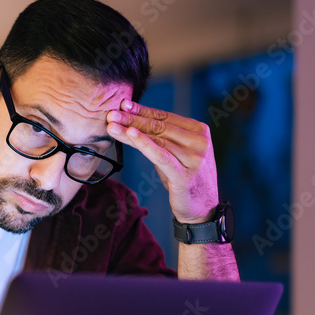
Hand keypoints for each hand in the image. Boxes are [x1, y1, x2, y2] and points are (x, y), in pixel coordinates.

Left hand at [106, 99, 219, 222]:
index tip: (123, 104)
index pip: (165, 117)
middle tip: (111, 113)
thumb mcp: (175, 154)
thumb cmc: (184, 178)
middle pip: (159, 126)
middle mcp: (199, 141)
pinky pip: (160, 156)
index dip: (142, 110)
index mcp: (199, 131)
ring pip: (156, 139)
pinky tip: (131, 134)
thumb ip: (161, 138)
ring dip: (131, 130)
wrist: (202, 209)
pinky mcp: (185, 175)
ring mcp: (194, 158)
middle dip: (133, 119)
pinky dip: (145, 144)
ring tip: (112, 125)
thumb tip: (131, 121)